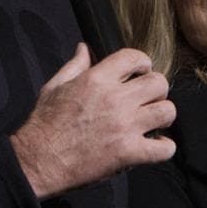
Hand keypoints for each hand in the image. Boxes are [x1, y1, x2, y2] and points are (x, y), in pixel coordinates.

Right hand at [10, 43, 175, 199]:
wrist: (39, 159)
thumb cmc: (45, 123)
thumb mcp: (55, 86)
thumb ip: (75, 65)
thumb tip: (84, 48)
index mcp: (97, 79)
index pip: (134, 57)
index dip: (142, 62)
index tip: (140, 72)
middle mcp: (115, 99)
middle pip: (158, 83)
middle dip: (156, 89)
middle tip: (147, 98)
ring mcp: (124, 127)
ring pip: (167, 111)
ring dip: (162, 115)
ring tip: (152, 121)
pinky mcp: (128, 153)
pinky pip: (164, 148)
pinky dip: (164, 147)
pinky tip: (154, 145)